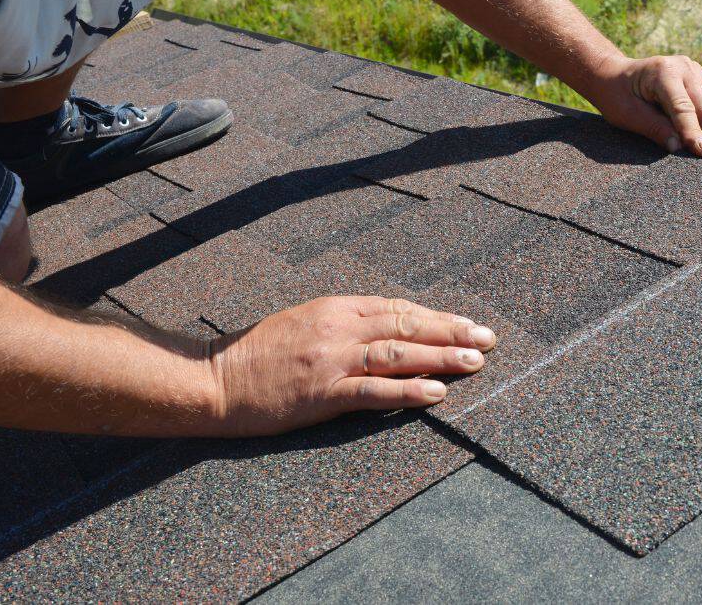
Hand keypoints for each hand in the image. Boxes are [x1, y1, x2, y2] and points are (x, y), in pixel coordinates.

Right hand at [204, 296, 495, 436]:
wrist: (213, 379)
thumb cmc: (258, 354)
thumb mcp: (304, 322)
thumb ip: (346, 323)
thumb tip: (390, 328)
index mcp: (335, 308)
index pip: (398, 308)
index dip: (437, 317)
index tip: (468, 323)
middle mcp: (338, 328)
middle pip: (407, 326)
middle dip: (452, 332)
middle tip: (488, 338)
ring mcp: (331, 360)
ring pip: (398, 354)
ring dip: (441, 358)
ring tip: (476, 362)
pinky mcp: (322, 393)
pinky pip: (374, 391)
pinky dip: (408, 391)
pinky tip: (436, 394)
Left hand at [590, 54, 701, 157]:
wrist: (614, 76)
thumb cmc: (617, 96)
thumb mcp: (628, 116)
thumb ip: (655, 129)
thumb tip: (680, 147)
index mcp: (663, 73)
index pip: (685, 108)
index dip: (694, 133)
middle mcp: (684, 67)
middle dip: (698, 131)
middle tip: (681, 146)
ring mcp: (695, 70)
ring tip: (695, 142)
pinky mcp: (701, 77)